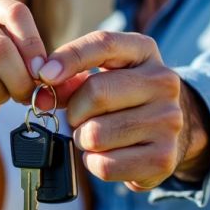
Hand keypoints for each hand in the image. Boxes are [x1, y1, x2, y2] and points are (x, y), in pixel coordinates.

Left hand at [38, 31, 209, 190]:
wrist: (168, 131)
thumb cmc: (123, 98)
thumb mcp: (103, 75)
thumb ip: (70, 79)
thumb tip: (40, 96)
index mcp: (145, 51)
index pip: (104, 43)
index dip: (70, 57)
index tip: (45, 74)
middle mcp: (164, 82)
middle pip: (96, 93)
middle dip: (74, 111)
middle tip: (78, 118)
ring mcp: (168, 120)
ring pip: (96, 134)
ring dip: (83, 139)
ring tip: (94, 135)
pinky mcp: (164, 158)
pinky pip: (105, 165)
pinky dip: (94, 163)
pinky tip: (105, 154)